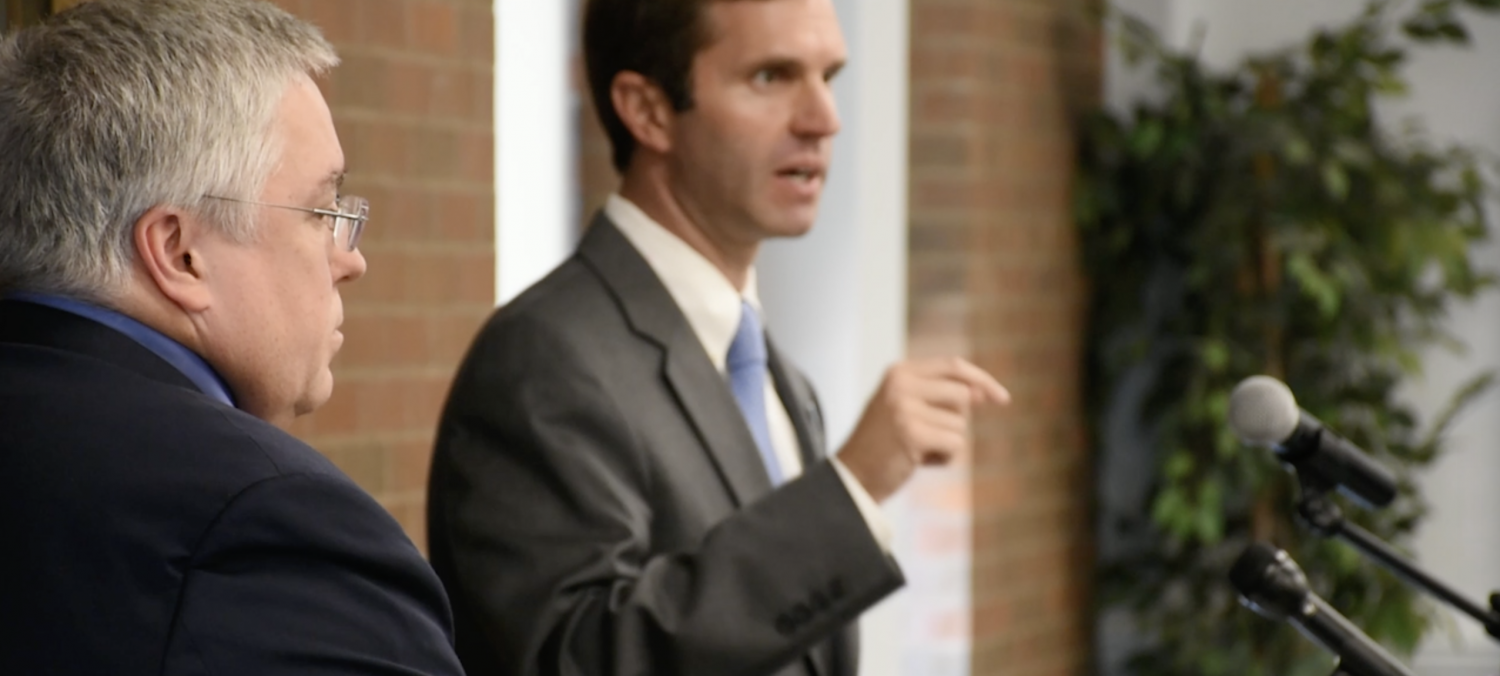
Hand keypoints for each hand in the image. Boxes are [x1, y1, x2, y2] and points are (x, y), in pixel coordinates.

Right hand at [837, 358, 1009, 502]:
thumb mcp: (906, 407)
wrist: (852, 476)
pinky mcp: (912, 434)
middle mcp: (900, 384)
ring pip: (960, 425)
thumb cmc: (884, 444)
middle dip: (957, 422)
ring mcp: (904, 408)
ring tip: (918, 451)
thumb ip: (939, 395)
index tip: (1003, 399)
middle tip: (928, 437)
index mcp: (899, 372)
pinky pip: (955, 445)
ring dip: (948, 444)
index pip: (953, 366)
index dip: (982, 380)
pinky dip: (945, 460)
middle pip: (963, 395)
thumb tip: (983, 394)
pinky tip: (920, 463)